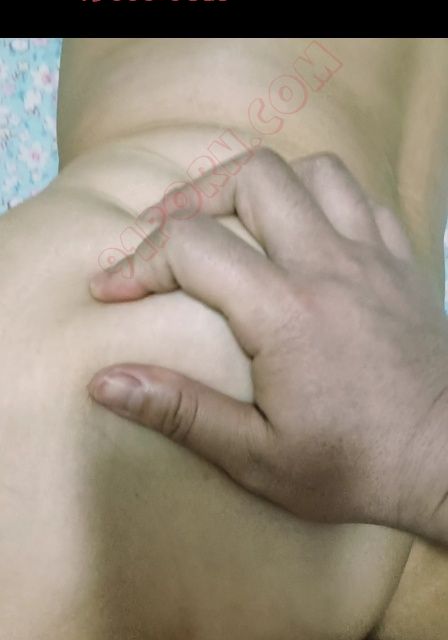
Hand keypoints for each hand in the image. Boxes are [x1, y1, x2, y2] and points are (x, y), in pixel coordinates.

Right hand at [88, 149, 447, 535]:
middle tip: (167, 235)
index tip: (112, 290)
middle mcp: (328, 268)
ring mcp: (372, 259)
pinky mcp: (402, 266)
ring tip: (237, 223)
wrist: (446, 464)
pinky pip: (362, 200)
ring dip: (264, 186)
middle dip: (195, 196)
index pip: (191, 246)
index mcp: (284, 313)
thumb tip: (106, 383)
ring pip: (314, 170)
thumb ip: (181, 412)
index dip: (136, 262)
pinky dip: (323, 201)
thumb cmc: (355, 468)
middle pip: (253, 177)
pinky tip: (306, 237)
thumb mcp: (256, 457)